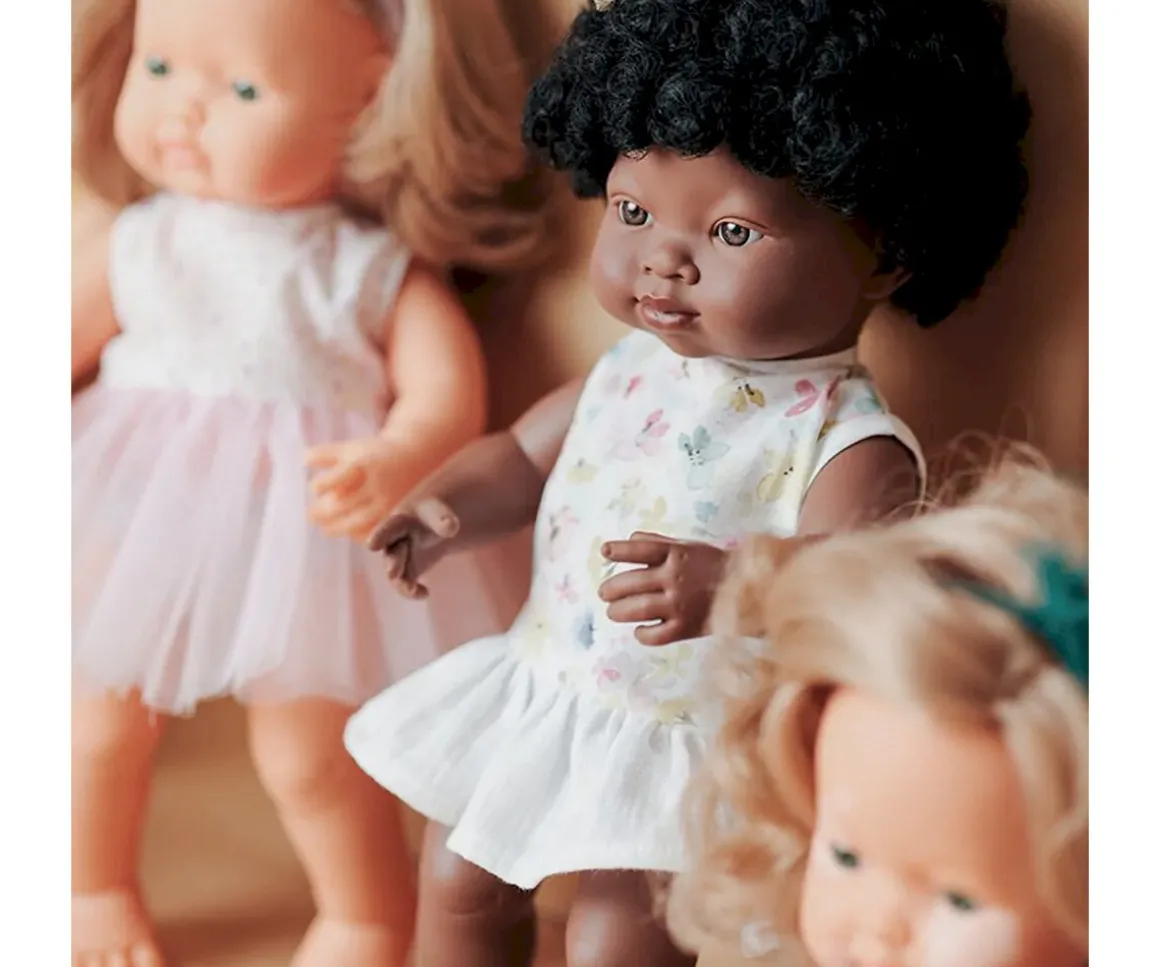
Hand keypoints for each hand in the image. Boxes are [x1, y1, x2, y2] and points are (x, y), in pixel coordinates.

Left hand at [306, 437, 404, 541]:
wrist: (414, 458)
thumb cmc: (374, 453)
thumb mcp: (351, 448)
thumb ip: (325, 453)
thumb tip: (303, 459)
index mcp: (363, 463)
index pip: (335, 479)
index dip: (319, 486)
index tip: (315, 489)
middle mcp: (376, 483)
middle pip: (343, 504)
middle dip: (323, 513)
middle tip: (311, 516)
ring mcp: (386, 501)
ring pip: (358, 521)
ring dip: (337, 528)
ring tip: (325, 529)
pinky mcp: (394, 513)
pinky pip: (374, 530)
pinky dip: (359, 534)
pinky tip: (349, 532)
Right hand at [367, 497, 460, 599]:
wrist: (428, 522)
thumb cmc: (430, 512)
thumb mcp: (437, 511)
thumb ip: (443, 518)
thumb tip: (451, 528)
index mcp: (399, 521)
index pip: (389, 528)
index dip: (380, 536)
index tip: (372, 545)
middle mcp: (392, 542)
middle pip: (391, 554)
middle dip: (393, 563)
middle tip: (392, 572)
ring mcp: (397, 558)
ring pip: (395, 575)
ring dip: (403, 584)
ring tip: (414, 590)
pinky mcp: (406, 572)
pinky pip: (404, 585)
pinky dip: (412, 591)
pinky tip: (425, 593)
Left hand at [598, 531, 728, 645]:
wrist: (746, 590)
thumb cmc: (712, 565)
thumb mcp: (688, 546)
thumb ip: (658, 543)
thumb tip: (630, 538)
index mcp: (676, 555)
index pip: (640, 550)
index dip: (620, 550)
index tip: (605, 552)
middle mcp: (675, 578)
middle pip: (632, 583)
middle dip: (611, 589)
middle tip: (604, 593)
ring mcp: (679, 604)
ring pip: (638, 609)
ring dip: (619, 611)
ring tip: (613, 612)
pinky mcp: (685, 628)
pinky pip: (656, 635)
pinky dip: (642, 634)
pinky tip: (639, 631)